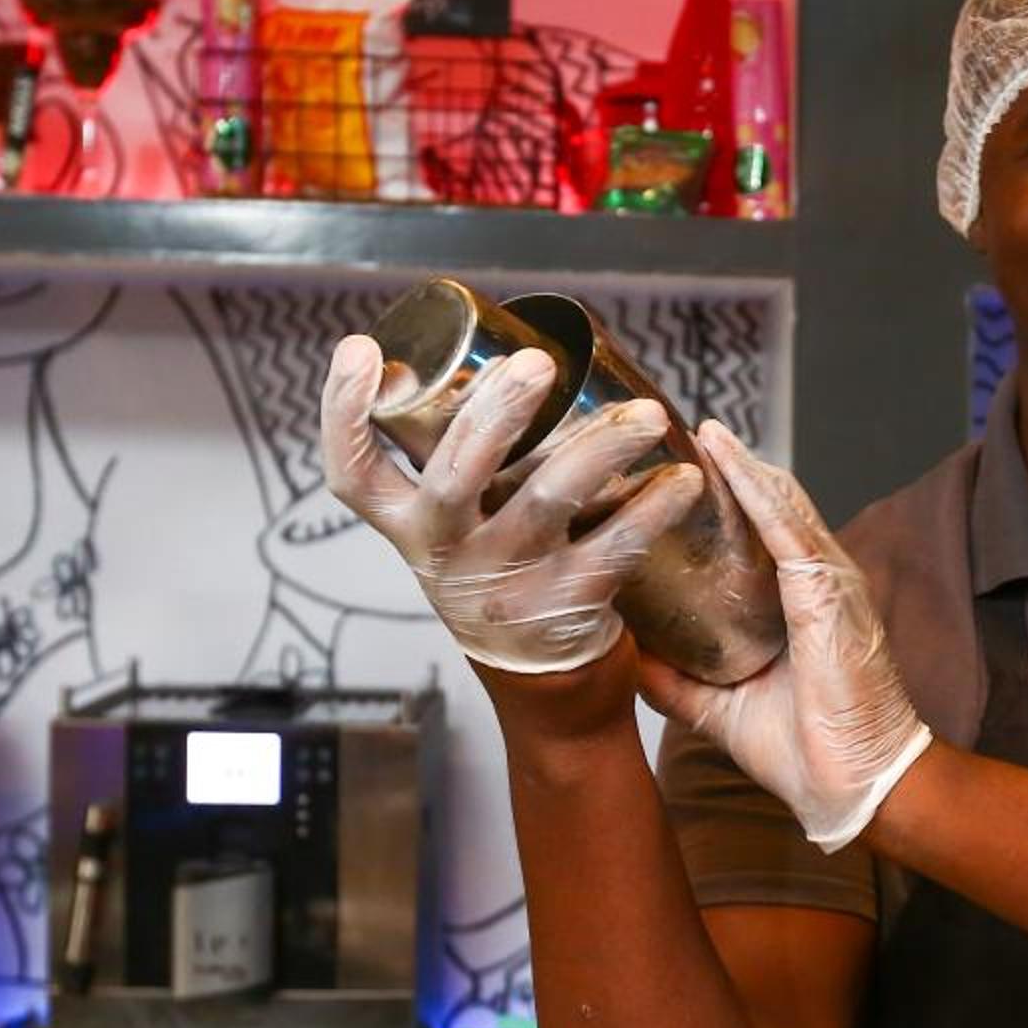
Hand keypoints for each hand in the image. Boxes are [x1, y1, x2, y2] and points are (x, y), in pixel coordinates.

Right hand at [318, 334, 703, 674]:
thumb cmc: (496, 567)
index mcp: (407, 524)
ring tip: (648, 415)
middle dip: (495, 413)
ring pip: (548, 502)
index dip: (344, 411)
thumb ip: (458, 459)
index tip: (361, 350)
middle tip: (535, 363)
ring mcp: (504, 580)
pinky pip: (612, 549)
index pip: (352, 471)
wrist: (538, 678)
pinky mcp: (564, 603)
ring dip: (601, 449)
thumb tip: (490, 349)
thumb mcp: (453, 526)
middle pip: (454, 476)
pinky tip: (682, 479)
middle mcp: (446, 551)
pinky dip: (653, 510)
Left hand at [636, 420, 932, 852]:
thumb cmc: (807, 753)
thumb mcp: (721, 712)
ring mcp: (829, 583)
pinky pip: (787, 527)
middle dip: (727, 469)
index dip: (726, 497)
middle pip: (770, 506)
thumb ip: (678, 683)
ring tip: (697, 428)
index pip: (760, 534)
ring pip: (779, 503)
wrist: (853, 789)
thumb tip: (627, 660)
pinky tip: (723, 455)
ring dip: (737, 463)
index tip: (678, 471)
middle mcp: (818, 582)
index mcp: (798, 605)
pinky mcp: (828, 594)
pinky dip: (753, 487)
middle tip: (676, 436)